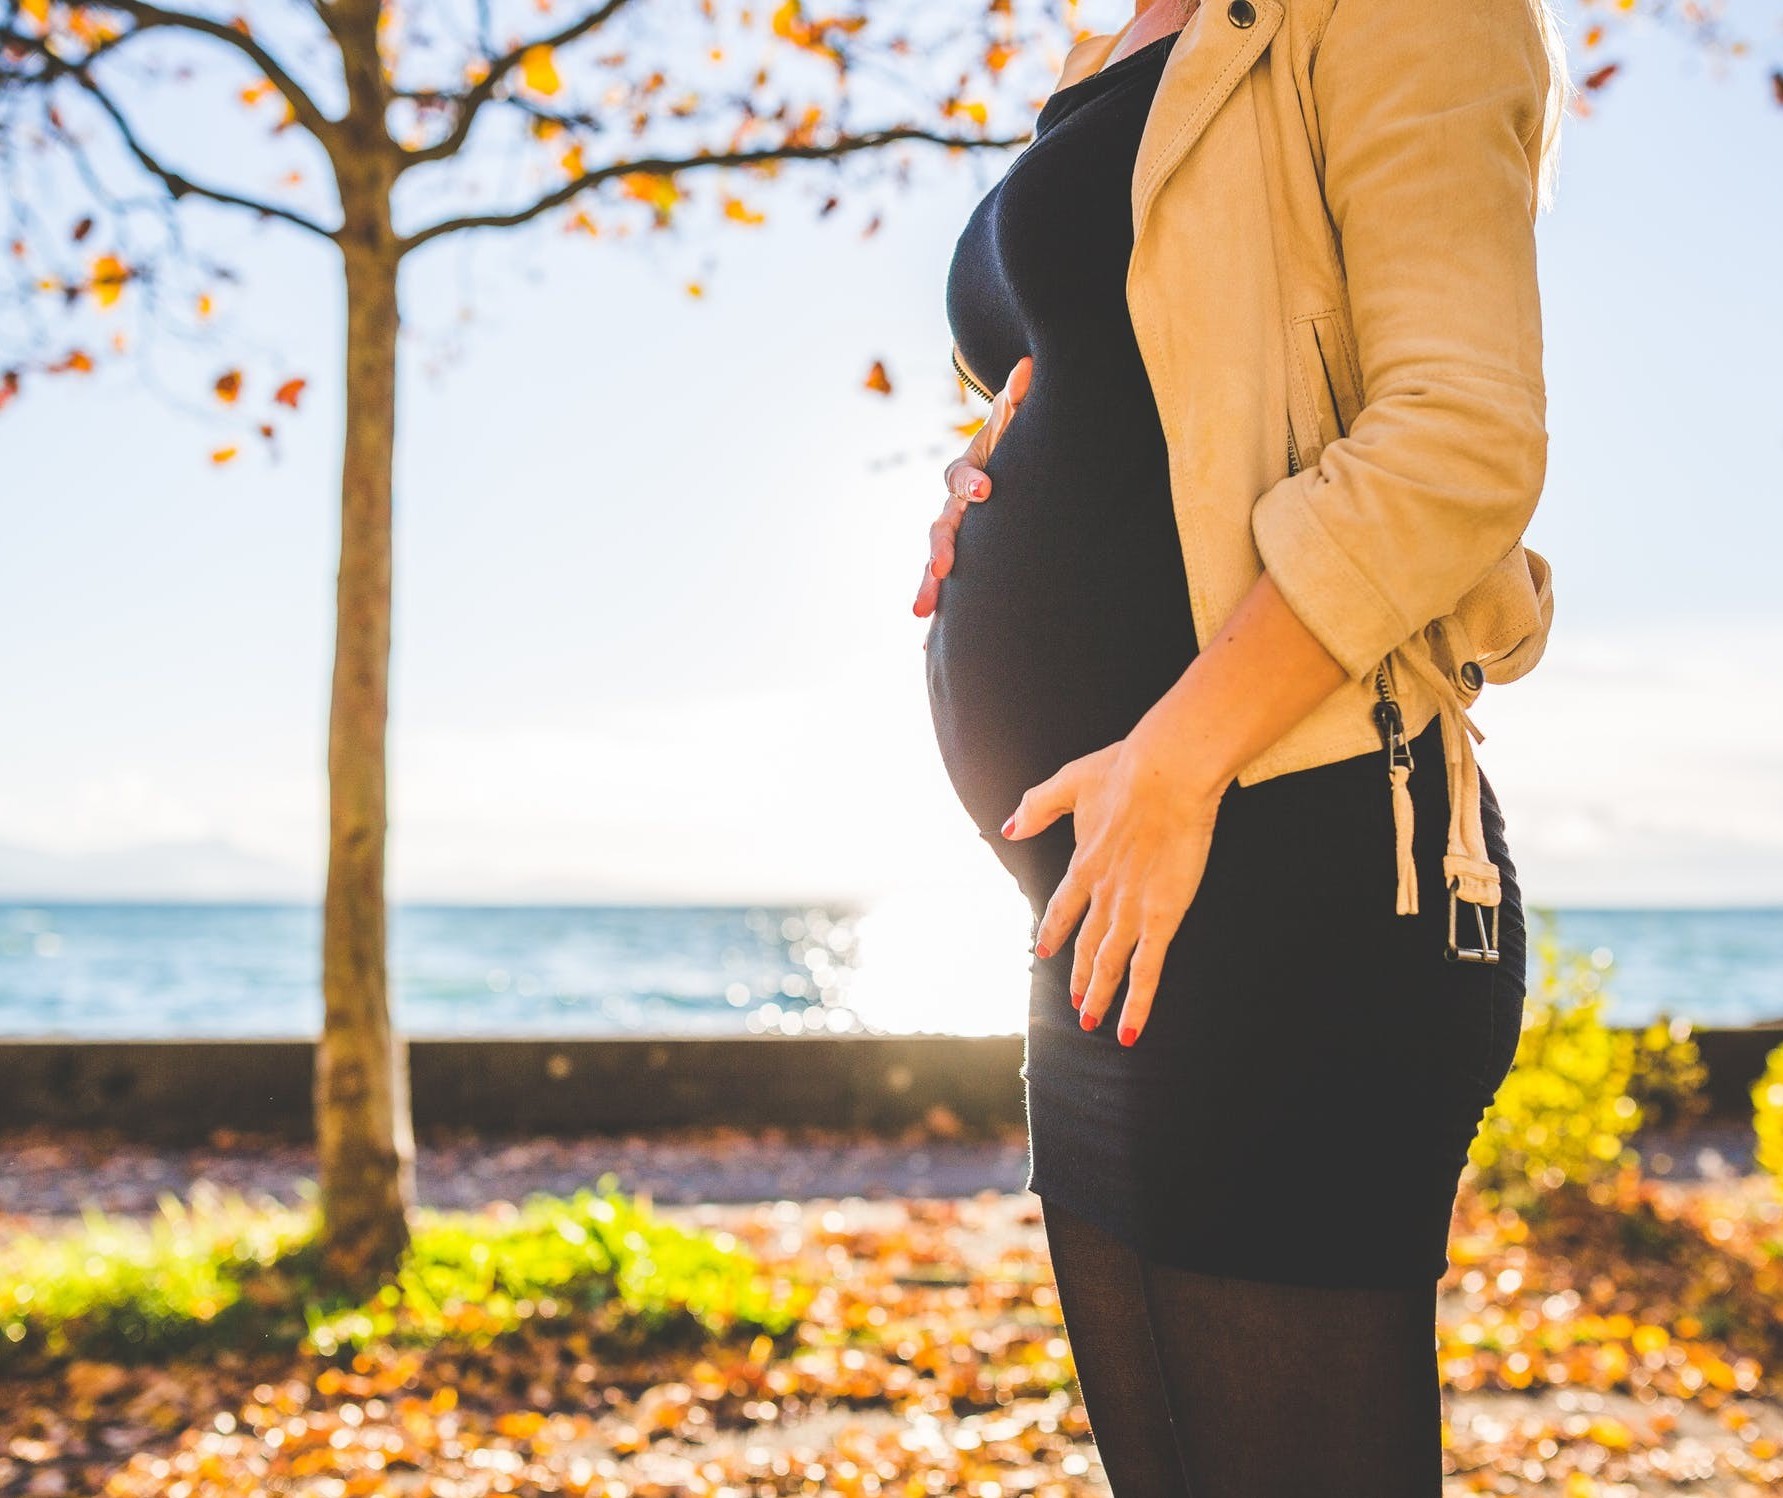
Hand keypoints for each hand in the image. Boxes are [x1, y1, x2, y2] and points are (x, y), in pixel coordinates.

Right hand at [914, 354, 1032, 618]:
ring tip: (922, 614)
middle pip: (940, 527)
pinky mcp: (958, 563)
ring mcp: (951, 537)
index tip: (987, 490)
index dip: (973, 481)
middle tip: (941, 569)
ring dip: (928, 587)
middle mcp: (953, 507)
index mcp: (968, 473)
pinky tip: (926, 647)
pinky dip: (939, 615)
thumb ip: (1018, 403)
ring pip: (935, 563)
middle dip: (939, 550)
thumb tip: (1028, 365)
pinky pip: (946, 590)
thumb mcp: (1016, 426)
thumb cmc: (1013, 451)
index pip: (964, 475)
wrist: (998, 473)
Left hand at [1000, 730, 1223, 1046]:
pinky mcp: (1162, 917)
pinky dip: (1137, 1003)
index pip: (1063, 908)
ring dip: (1099, 995)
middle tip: (1074, 1002)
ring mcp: (1130, 909)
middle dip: (1078, 976)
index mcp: (1083, 863)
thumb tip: (1007, 827)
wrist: (1165, 773)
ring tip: (1092, 1020)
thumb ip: (1036, 806)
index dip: (1055, 932)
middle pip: (1086, 945)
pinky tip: (1128, 1029)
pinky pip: (1147, 970)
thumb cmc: (1125, 770)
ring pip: (1110, 965)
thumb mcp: (1070, 781)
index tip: (1045, 951)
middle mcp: (1102, 893)